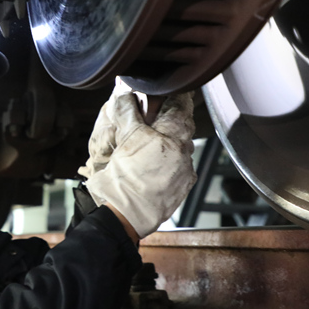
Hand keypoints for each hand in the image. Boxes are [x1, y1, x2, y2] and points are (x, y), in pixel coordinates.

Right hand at [85, 92, 196, 237]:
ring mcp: (185, 171)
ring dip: (171, 142)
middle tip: (156, 117)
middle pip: (183, 127)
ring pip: (182, 148)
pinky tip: (155, 165)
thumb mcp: (123, 138)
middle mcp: (184, 152)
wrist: (126, 215)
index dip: (175, 97)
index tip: (170, 93)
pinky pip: (180, 167)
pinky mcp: (182, 187)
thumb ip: (127, 111)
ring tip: (153, 143)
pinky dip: (170, 162)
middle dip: (171, 120)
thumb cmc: (125, 178)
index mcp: (173, 136)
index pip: (181, 106)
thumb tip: (125, 93)